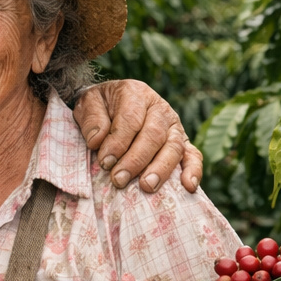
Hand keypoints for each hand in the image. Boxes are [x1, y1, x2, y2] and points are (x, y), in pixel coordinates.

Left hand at [71, 80, 201, 192]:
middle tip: (119, 180)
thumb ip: (91, 119)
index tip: (104, 162)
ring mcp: (173, 126)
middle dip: (135, 160)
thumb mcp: (87, 104)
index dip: (118, 142)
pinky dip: (193, 170)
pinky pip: (192, 155)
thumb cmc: (99, 108)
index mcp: (136, 93)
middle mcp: (159, 108)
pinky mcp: (182, 142)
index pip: (130, 119)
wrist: (110, 105)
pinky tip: (188, 186)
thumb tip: (97, 141)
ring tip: (146, 186)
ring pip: (173, 147)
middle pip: (153, 135)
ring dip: (160, 169)